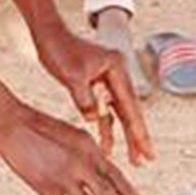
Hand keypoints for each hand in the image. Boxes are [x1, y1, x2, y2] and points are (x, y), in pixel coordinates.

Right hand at [0, 102, 141, 194]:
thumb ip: (88, 152)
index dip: (128, 192)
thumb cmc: (41, 127)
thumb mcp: (72, 134)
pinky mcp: (45, 186)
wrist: (12, 123)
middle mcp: (81, 163)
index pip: (115, 174)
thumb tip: (103, 167)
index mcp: (90, 148)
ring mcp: (64, 176)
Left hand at [36, 23, 152, 165]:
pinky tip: (107, 145)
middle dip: (138, 136)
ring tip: (133, 159)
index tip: (147, 150)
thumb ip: (85, 99)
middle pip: (130, 110)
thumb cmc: (59, 50)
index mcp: (116, 67)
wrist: (48, 34)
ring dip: (124, 136)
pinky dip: (106, 127)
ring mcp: (108, 80)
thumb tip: (95, 120)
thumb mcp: (72, 76)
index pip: (129, 104)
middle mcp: (117, 73)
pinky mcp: (98, 86)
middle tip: (147, 160)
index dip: (138, 130)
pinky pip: (106, 111)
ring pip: (119, 113)